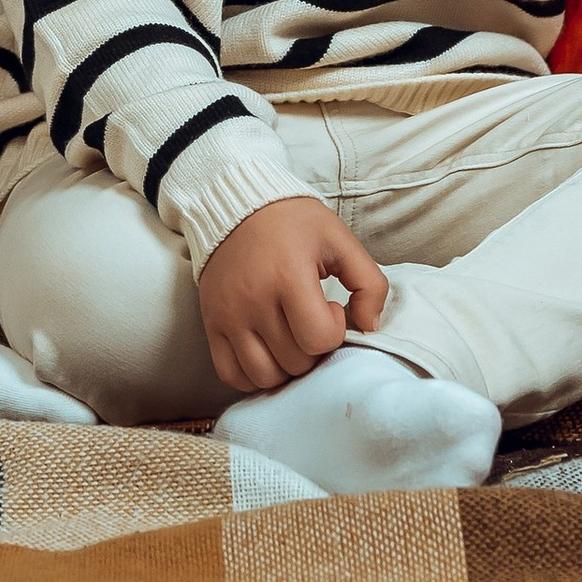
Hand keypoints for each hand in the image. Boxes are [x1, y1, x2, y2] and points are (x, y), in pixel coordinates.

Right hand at [196, 194, 389, 396]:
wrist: (237, 204)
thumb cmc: (293, 223)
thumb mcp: (339, 239)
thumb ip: (369, 282)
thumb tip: (370, 327)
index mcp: (288, 275)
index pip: (319, 338)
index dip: (335, 329)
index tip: (329, 305)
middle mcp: (253, 299)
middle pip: (295, 361)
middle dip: (313, 348)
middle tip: (310, 320)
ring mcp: (228, 315)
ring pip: (265, 376)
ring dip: (286, 367)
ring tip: (290, 337)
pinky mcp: (211, 323)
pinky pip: (231, 374)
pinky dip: (253, 375)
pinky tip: (267, 351)